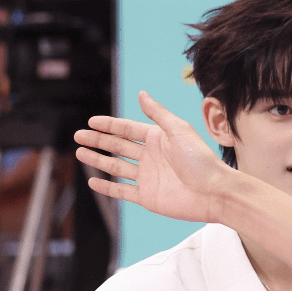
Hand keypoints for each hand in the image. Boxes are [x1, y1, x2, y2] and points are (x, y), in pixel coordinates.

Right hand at [76, 92, 237, 222]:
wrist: (214, 192)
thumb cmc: (201, 159)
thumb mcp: (178, 131)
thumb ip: (158, 114)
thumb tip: (141, 93)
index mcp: (158, 139)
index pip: (127, 129)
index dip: (109, 125)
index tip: (91, 122)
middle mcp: (151, 157)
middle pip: (118, 146)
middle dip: (98, 140)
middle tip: (78, 135)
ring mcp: (148, 177)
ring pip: (116, 167)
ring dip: (98, 160)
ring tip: (80, 153)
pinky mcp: (148, 197)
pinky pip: (122, 191)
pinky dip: (107, 187)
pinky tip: (93, 180)